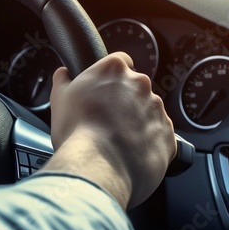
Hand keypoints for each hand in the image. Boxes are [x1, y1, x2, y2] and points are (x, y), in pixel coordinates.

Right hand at [45, 52, 175, 208]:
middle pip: (135, 88)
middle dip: (125, 101)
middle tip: (107, 120)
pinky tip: (131, 153)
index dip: (111, 77)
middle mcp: (140, 84)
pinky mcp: (169, 135)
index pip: (120, 61)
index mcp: (115, 69)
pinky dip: (148, 143)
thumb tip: (64, 74)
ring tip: (118, 141)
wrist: (98, 167)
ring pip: (149, 112)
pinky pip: (160, 136)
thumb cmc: (77, 133)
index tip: (104, 90)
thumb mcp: (59, 99)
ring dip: (137, 122)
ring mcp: (157, 109)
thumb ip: (63, 79)